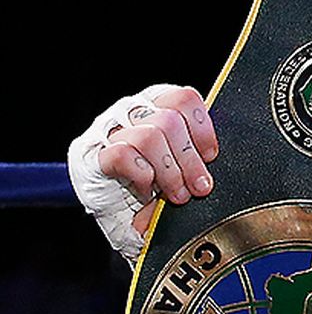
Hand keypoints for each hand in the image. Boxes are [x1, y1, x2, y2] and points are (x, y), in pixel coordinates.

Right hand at [67, 85, 218, 261]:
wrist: (123, 215)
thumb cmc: (158, 185)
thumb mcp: (183, 163)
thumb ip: (197, 149)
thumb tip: (218, 155)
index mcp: (158, 104)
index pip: (184, 98)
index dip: (203, 128)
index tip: (211, 157)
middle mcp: (132, 110)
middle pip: (169, 120)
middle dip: (190, 160)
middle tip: (200, 187)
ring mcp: (109, 130)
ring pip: (149, 136)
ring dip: (170, 172)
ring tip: (177, 194)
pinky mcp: (91, 154)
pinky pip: (122, 155)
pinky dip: (142, 177)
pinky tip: (146, 192)